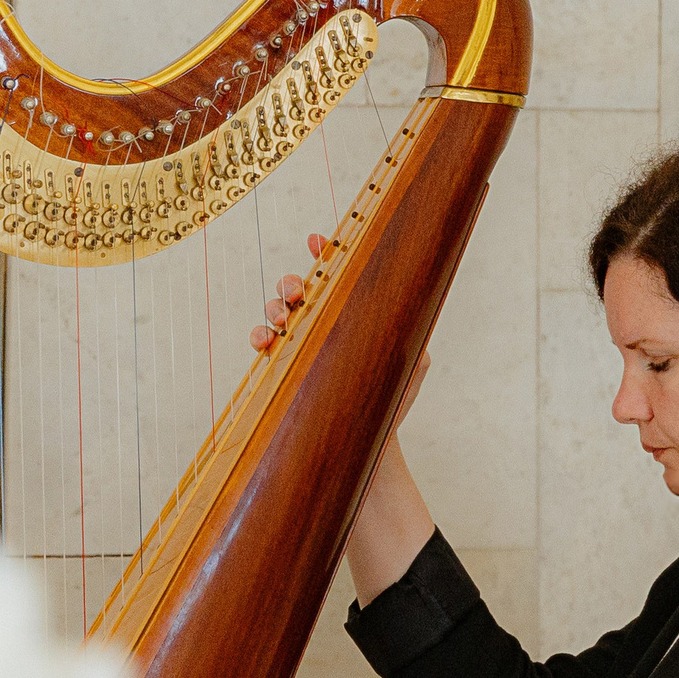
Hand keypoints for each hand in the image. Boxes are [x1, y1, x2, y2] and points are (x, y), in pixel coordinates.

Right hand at [246, 232, 430, 425]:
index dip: (324, 253)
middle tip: (300, 293)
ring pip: (277, 310)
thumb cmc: (393, 396)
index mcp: (350, 312)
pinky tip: (266, 343)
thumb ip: (414, 331)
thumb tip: (419, 304)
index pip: (335, 274)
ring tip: (283, 320)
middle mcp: (323, 322)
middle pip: (299, 287)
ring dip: (275, 307)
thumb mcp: (413, 361)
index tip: (316, 241)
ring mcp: (302, 343)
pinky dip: (259, 337)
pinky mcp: (285, 368)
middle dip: (293, 282)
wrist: (374, 436)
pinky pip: (263, 344)